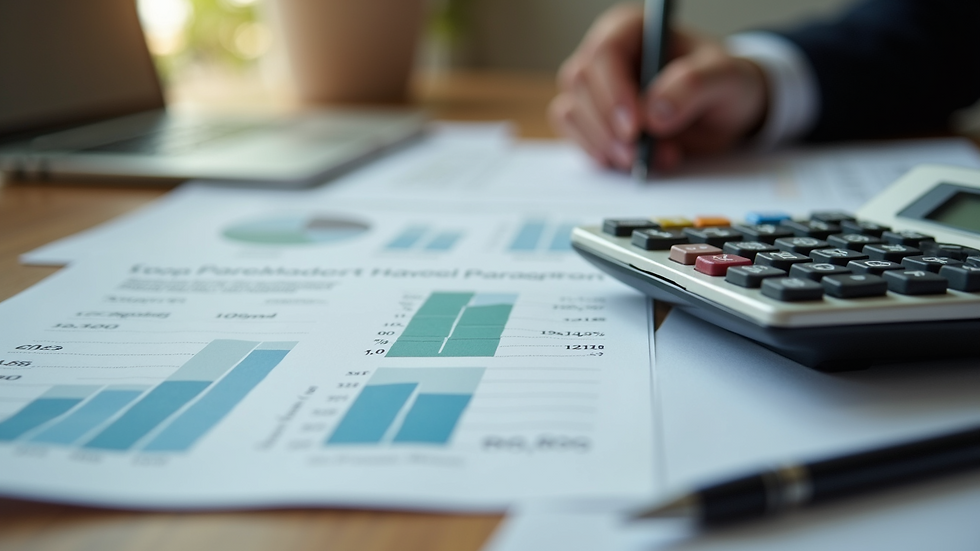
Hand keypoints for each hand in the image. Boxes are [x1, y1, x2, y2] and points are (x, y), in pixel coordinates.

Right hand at [549, 4, 768, 171]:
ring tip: (648, 159)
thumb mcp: (726, 79)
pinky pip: (575, 137)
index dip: (614, 91)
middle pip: (580, 83)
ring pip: (572, 112)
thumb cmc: (723, 84)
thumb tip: (655, 113)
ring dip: (604, 144)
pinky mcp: (589, 119)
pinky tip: (631, 162)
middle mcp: (605, 55)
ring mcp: (592, 88)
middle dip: (608, 126)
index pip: (605, 52)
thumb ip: (695, 87)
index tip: (635, 128)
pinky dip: (600, 155)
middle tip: (640, 154)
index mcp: (632, 29)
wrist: (722, 112)